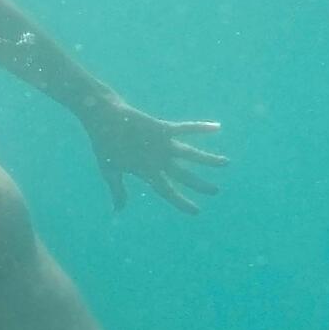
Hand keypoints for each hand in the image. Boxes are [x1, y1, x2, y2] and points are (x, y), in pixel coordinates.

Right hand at [80, 97, 226, 213]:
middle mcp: (159, 160)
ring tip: (225, 163)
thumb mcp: (110, 171)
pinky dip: (200, 128)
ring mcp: (163, 145)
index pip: (168, 191)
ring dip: (207, 160)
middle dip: (200, 184)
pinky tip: (216, 128)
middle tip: (216, 191)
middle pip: (185, 175)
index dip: (182, 201)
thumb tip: (119, 210)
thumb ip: (118, 190)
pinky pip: (185, 129)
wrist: (103, 119)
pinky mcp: (163, 129)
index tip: (196, 211)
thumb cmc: (105, 145)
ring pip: (190, 154)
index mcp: (147, 172)